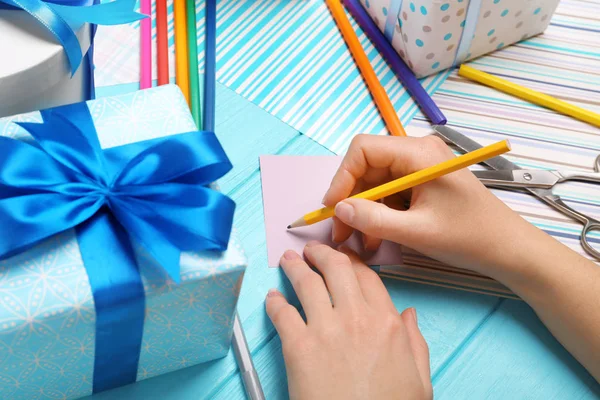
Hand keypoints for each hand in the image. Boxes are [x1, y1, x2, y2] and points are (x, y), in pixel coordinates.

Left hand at [266, 243, 431, 399]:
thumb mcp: (419, 380)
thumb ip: (416, 342)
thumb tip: (409, 315)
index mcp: (387, 324)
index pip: (368, 277)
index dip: (353, 262)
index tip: (344, 259)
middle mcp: (356, 318)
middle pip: (336, 268)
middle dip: (321, 253)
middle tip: (311, 250)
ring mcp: (326, 330)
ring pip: (307, 282)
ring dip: (295, 266)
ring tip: (287, 261)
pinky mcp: (298, 347)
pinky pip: (282, 312)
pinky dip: (274, 301)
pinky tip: (272, 297)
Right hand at [322, 134, 540, 275]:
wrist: (507, 248)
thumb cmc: (469, 237)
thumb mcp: (416, 232)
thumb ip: (373, 219)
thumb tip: (339, 210)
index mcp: (419, 154)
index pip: (363, 149)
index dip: (342, 177)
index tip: (333, 208)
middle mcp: (417, 153)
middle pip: (366, 167)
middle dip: (350, 199)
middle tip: (340, 232)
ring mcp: (419, 167)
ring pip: (375, 183)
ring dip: (363, 211)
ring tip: (359, 241)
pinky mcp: (421, 182)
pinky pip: (389, 193)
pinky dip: (378, 214)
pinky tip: (377, 237)